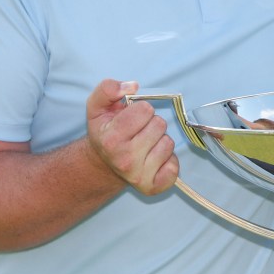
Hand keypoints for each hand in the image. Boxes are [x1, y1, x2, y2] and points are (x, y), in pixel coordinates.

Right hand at [86, 79, 178, 194]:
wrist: (104, 162)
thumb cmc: (105, 131)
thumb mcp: (98, 106)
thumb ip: (109, 89)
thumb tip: (133, 86)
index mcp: (111, 139)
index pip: (145, 109)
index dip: (140, 109)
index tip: (131, 117)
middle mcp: (125, 160)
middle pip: (160, 125)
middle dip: (151, 123)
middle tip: (138, 131)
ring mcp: (139, 176)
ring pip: (169, 143)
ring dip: (159, 140)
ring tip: (144, 145)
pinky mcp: (153, 187)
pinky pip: (175, 166)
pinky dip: (168, 160)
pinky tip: (153, 159)